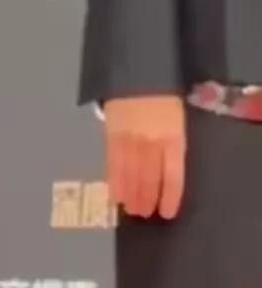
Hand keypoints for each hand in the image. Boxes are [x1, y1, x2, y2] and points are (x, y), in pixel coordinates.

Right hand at [104, 95, 185, 219]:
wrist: (138, 73)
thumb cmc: (163, 99)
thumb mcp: (176, 121)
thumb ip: (171, 146)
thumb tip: (164, 173)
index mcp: (173, 138)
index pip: (172, 175)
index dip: (169, 196)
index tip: (166, 213)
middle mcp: (151, 142)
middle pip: (149, 178)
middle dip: (146, 198)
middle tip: (144, 214)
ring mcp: (129, 140)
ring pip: (129, 174)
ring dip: (130, 194)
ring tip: (130, 208)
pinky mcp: (110, 136)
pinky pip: (112, 164)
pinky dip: (114, 181)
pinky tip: (115, 194)